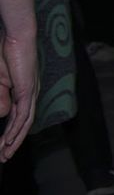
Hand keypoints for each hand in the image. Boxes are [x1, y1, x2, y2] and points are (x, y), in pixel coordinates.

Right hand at [0, 32, 38, 161]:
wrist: (15, 38)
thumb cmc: (5, 54)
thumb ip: (0, 97)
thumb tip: (2, 115)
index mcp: (23, 91)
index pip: (18, 117)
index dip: (10, 133)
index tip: (2, 146)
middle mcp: (30, 94)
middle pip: (23, 123)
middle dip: (13, 141)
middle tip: (3, 157)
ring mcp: (30, 92)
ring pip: (24, 122)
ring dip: (15, 139)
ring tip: (5, 153)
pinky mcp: (27, 89)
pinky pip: (23, 113)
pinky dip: (16, 128)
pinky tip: (9, 139)